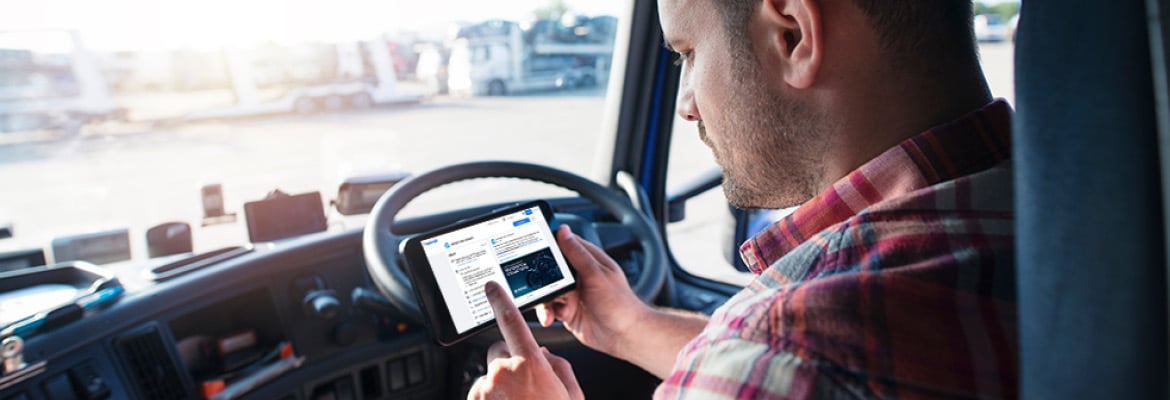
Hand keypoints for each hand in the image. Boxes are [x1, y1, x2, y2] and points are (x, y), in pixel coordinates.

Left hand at [467, 281, 584, 399]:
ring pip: (490, 374)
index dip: (500, 301)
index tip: (492, 287)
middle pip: (499, 350)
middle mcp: (502, 374)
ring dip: (502, 382)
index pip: (511, 322)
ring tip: (519, 399)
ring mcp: (485, 390)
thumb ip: (558, 366)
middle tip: (526, 381)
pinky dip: (492, 397)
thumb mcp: (571, 393)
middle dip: (510, 359)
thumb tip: (545, 354)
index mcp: (529, 366)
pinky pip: (481, 392)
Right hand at [536, 225, 649, 355]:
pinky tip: (552, 318)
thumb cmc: (620, 304)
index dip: (547, 245)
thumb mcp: (596, 275)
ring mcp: (572, 294)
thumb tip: (563, 231)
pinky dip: (547, 313)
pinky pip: (549, 308)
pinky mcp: (567, 311)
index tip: (531, 249)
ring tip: (550, 308)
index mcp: (588, 260)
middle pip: (550, 270)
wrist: (625, 336)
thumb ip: (577, 254)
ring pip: (547, 290)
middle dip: (541, 279)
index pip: (564, 244)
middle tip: (537, 286)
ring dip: (544, 300)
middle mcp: (578, 275)